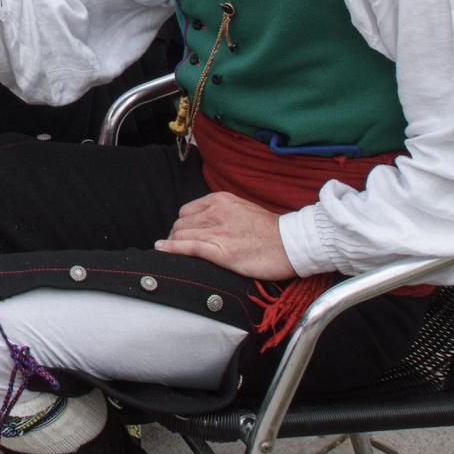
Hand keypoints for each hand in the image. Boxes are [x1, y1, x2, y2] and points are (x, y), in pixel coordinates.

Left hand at [155, 192, 295, 280]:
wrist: (292, 244)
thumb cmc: (270, 231)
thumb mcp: (242, 209)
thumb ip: (222, 212)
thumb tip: (205, 221)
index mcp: (220, 200)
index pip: (187, 212)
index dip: (182, 225)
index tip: (183, 235)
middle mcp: (215, 212)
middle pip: (181, 224)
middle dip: (176, 236)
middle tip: (179, 248)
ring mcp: (217, 231)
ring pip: (181, 235)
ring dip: (174, 244)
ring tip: (173, 253)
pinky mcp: (220, 250)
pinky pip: (187, 247)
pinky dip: (171, 248)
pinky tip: (161, 249)